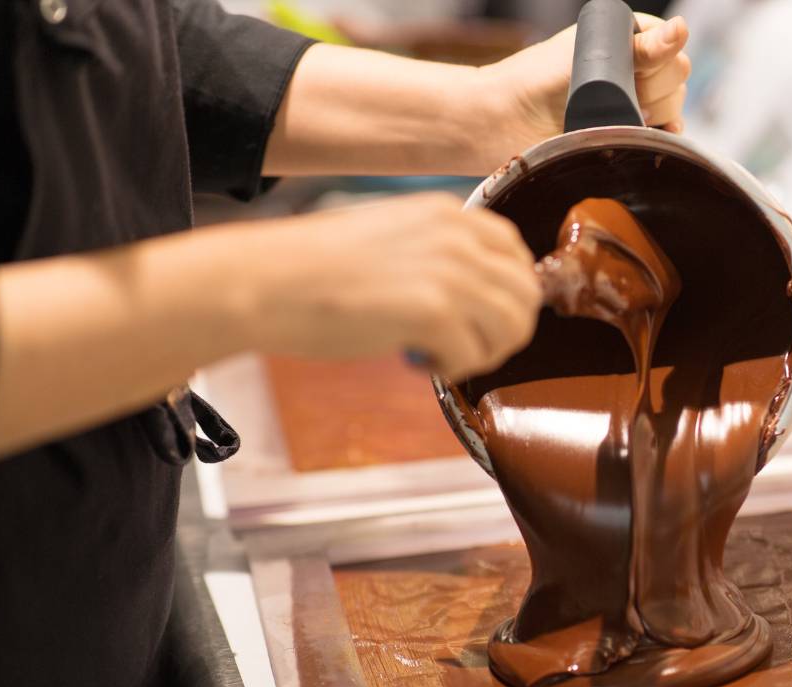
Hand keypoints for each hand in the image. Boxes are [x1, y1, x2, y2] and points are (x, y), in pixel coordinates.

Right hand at [237, 192, 540, 379]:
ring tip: (440, 353)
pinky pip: (474, 355)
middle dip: (503, 330)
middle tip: (462, 345)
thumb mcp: (393, 236)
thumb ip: (440, 253)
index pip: (517, 253)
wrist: (264, 282)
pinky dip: (450, 369)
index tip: (479, 317)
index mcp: (448, 213)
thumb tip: (481, 292)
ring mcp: (448, 271)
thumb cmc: (315, 268)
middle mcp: (456, 236)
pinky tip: (415, 359)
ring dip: (482, 352)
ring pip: (512, 327)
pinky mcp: (431, 311)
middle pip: (526, 295)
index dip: (508, 293)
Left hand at [479, 14, 690, 163]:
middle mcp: (631, 67)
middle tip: (625, 98)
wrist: (504, 123)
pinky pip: (663, 135)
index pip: (671, 45)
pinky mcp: (626, 133)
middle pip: (677, 77)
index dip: (660, 61)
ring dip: (657, 114)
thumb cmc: (537, 81)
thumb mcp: (591, 56)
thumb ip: (639, 47)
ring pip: (674, 105)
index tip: (634, 72)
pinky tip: (651, 134)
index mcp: (624, 38)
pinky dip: (663, 136)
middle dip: (658, 90)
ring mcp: (631, 101)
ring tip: (624, 117)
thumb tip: (681, 29)